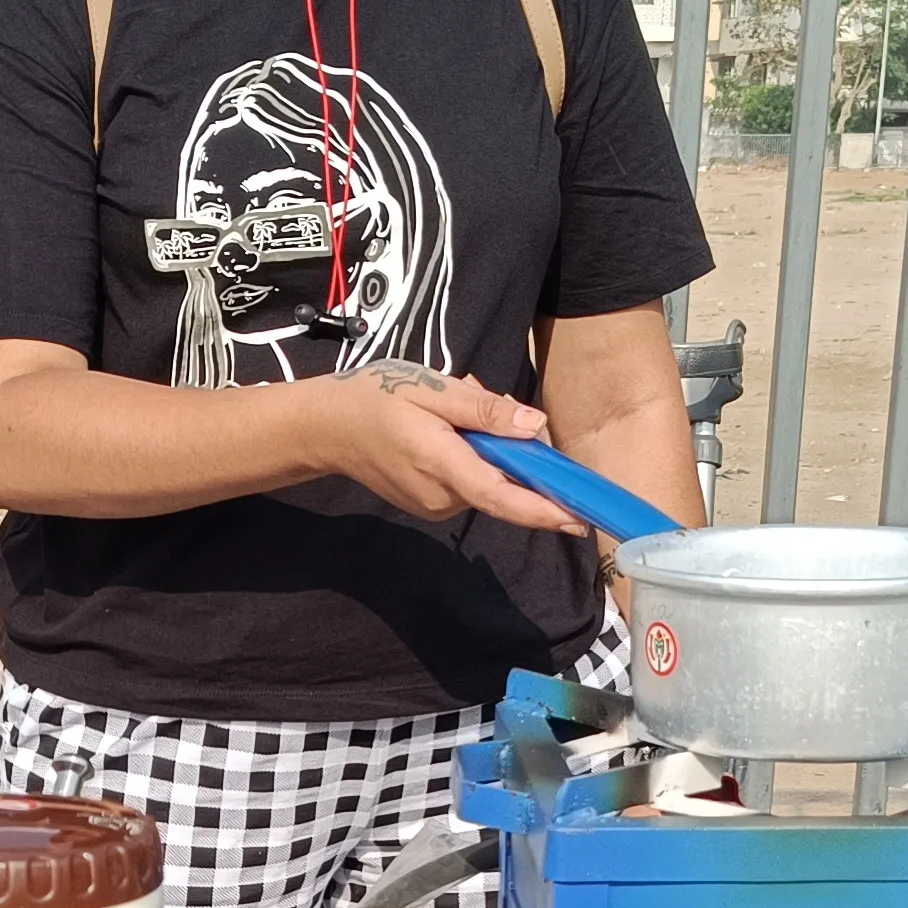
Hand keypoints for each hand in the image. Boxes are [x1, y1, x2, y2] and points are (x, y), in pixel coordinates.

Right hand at [311, 368, 583, 531]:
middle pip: (503, 483)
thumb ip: (484, 410)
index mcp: (441, 464)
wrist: (327, 428)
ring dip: (490, 449)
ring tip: (451, 409)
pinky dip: (473, 458)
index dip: (543, 510)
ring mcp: (435, 507)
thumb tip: (535, 427)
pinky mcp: (432, 508)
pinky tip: (445, 430)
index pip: (501, 495)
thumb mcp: (431, 388)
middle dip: (513, 448)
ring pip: (488, 481)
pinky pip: (471, 484)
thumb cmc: (376, 397)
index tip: (580, 519)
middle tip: (479, 396)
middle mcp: (441, 496)